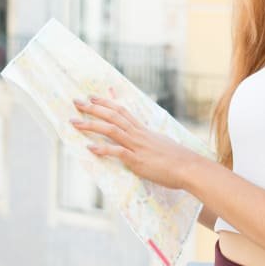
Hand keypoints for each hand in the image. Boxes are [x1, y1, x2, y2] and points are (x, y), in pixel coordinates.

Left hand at [70, 96, 199, 190]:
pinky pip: (117, 152)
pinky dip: (102, 149)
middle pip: (112, 116)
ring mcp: (137, 146)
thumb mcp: (161, 143)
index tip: (92, 97)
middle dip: (93, 108)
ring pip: (111, 130)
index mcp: (143, 130)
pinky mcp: (137, 160)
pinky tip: (89, 148)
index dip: (105, 103)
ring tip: (75, 122)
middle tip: (76, 102)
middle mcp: (138, 134)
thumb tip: (144, 139)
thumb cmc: (178, 159)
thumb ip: (149, 140)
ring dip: (91, 125)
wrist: (189, 168)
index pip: (121, 111)